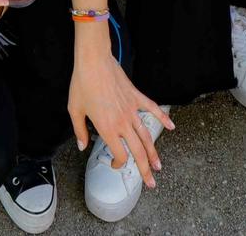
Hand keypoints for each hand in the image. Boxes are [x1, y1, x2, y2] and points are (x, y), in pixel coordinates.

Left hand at [69, 44, 172, 190]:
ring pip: (147, 136)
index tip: (116, 163)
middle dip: (145, 169)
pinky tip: (171, 126)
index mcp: (107, 128)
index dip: (119, 163)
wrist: (93, 61)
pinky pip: (152, 109)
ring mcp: (131, 109)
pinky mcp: (136, 97)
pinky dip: (163, 118)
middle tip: (151, 183)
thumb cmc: (82, 84)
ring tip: (158, 166)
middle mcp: (122, 122)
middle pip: (138, 151)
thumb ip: (80, 131)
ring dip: (154, 152)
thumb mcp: (75, 110)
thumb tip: (82, 146)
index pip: (120, 154)